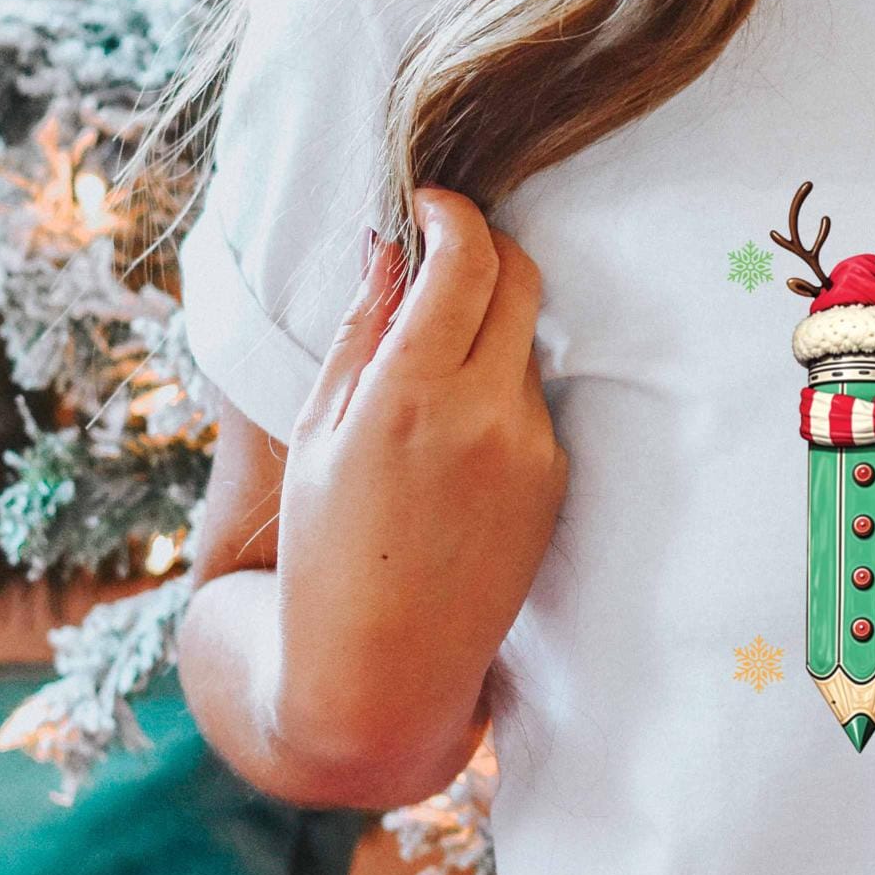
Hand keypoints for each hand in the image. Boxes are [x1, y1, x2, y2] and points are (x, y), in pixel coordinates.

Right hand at [270, 186, 566, 785]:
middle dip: (483, 247)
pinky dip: (497, 387)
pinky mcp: (556, 480)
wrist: (380, 670)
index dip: (450, 213)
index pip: (466, 257)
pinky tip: (450, 436)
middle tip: (440, 251)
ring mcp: (532, 448)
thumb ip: (363, 331)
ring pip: (525, 339)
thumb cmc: (325, 549)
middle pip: (520, 277)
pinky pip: (531, 401)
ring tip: (427, 362)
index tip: (427, 205)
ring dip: (486, 323)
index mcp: (412, 394)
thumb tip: (389, 246)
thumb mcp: (319, 432)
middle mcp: (486, 413)